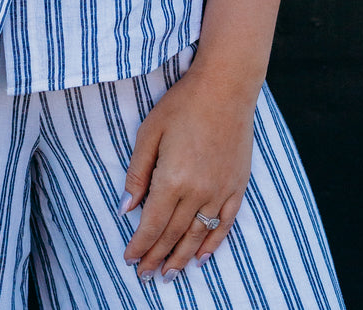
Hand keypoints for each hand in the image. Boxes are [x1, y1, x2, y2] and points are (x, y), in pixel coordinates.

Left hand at [120, 60, 256, 282]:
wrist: (226, 86)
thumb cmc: (182, 104)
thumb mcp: (149, 132)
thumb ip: (137, 173)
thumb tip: (126, 208)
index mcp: (172, 179)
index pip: (152, 224)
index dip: (139, 245)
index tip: (129, 260)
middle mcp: (198, 192)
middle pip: (173, 235)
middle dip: (156, 257)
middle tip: (144, 276)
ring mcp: (220, 191)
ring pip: (198, 236)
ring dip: (182, 259)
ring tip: (169, 275)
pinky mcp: (237, 186)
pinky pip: (225, 224)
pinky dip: (212, 244)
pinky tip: (202, 257)